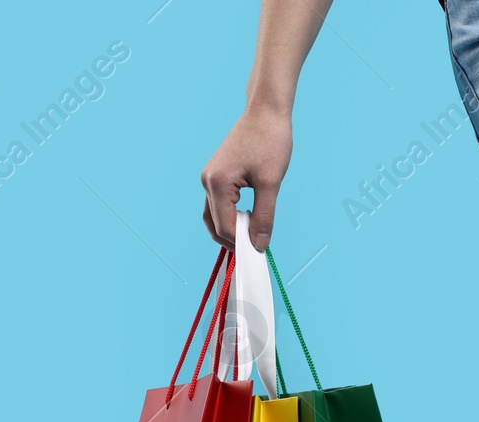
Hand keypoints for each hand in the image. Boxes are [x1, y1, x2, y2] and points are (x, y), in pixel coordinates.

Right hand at [201, 107, 291, 250]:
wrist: (265, 112)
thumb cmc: (270, 141)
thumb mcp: (271, 183)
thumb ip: (264, 217)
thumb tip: (259, 245)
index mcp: (217, 183)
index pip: (225, 227)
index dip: (242, 243)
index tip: (260, 253)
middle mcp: (208, 181)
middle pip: (215, 225)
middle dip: (234, 239)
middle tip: (257, 247)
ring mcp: (210, 178)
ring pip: (215, 216)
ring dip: (232, 228)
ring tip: (254, 234)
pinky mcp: (217, 175)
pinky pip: (219, 204)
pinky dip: (231, 216)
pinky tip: (249, 219)